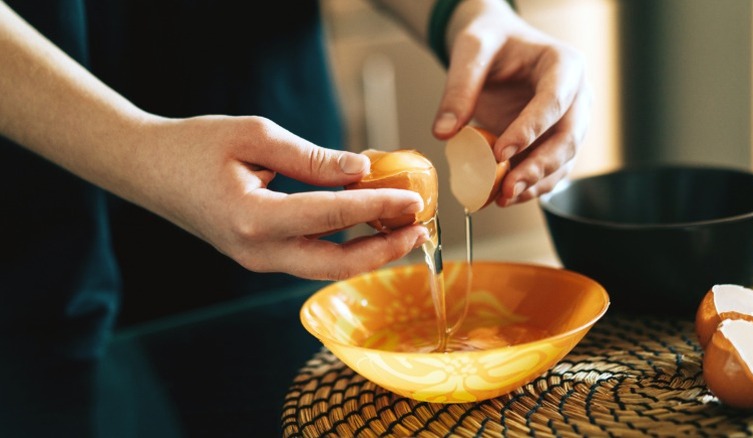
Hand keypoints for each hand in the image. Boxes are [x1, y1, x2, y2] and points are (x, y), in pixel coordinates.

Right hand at [135, 116, 429, 279]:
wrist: (147, 169)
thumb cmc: (194, 145)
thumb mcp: (255, 135)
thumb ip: (311, 157)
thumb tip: (361, 169)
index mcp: (253, 219)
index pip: (333, 217)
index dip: (378, 207)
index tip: (413, 198)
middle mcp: (257, 251)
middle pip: (337, 264)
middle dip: (384, 250)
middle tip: (419, 228)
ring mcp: (256, 260)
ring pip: (326, 268)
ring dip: (368, 252)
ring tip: (403, 229)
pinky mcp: (259, 257)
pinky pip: (310, 258)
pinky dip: (343, 245)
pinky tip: (366, 225)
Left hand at [432, 0, 592, 205]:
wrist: (499, 45)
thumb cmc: (492, 41)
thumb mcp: (472, 50)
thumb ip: (459, 88)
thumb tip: (444, 132)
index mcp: (564, 65)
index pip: (554, 101)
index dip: (530, 130)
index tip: (500, 153)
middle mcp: (576, 95)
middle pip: (568, 138)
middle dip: (538, 168)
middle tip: (507, 188)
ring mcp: (570, 121)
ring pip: (563, 160)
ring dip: (535, 184)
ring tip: (502, 198)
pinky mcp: (555, 141)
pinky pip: (550, 170)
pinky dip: (530, 186)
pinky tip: (504, 196)